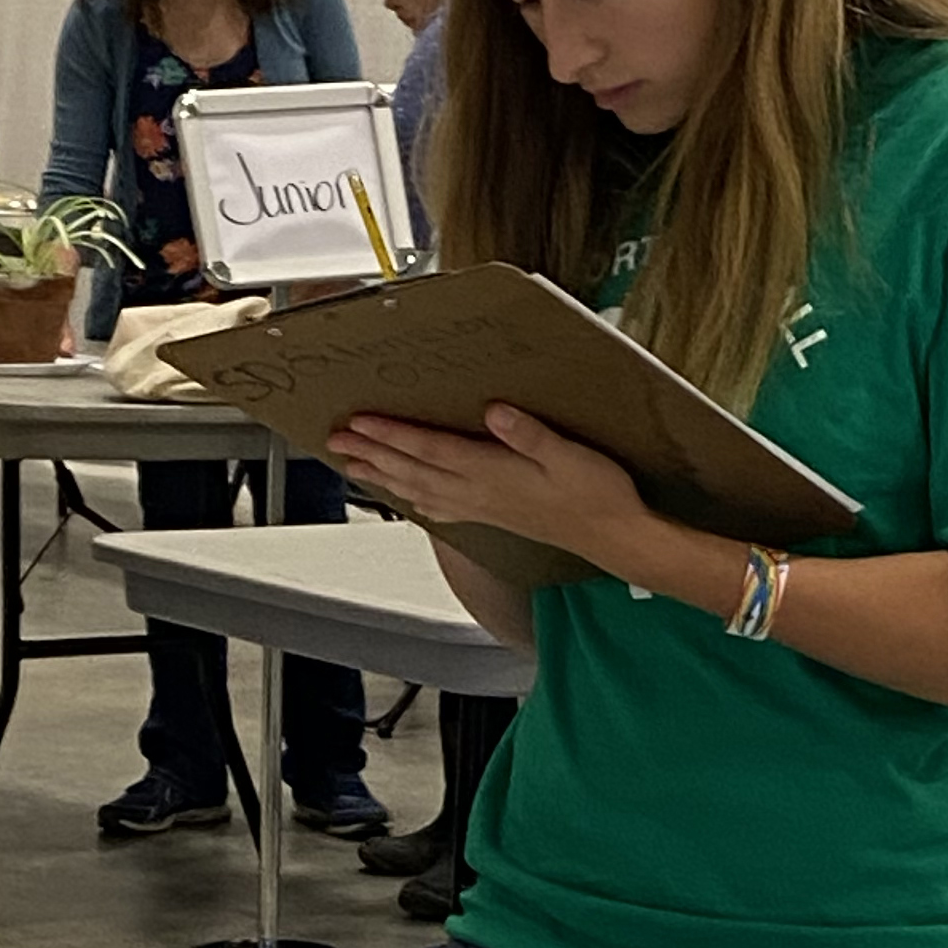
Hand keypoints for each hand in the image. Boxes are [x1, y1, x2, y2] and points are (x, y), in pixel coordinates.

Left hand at [327, 405, 651, 566]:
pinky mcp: (490, 514)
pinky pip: (438, 504)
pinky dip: (411, 496)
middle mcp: (477, 492)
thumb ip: (530, 434)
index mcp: (491, 472)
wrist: (612, 535)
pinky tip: (403, 494)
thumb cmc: (595, 492)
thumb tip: (494, 412)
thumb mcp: (570, 454)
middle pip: (412, 469)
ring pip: (418, 488)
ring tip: (352, 463)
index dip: (391, 434)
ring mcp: (481, 506)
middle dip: (371, 452)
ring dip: (382, 474)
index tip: (359, 421)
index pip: (429, 449)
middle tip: (335, 439)